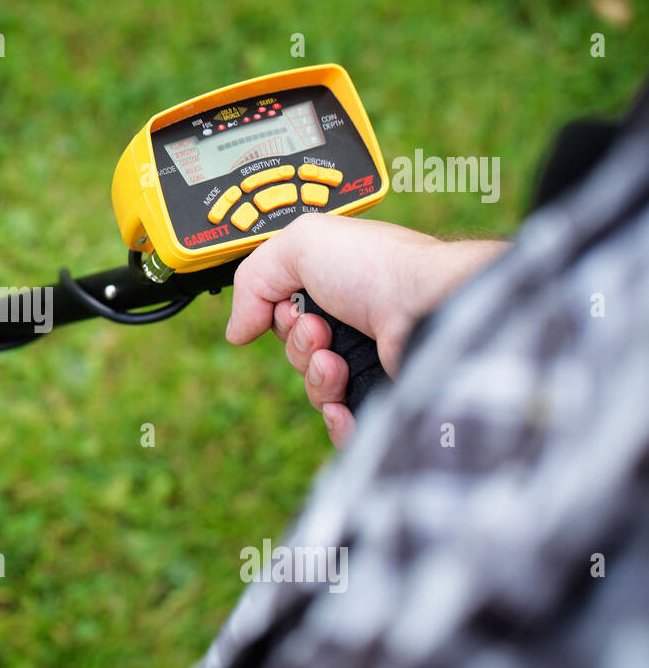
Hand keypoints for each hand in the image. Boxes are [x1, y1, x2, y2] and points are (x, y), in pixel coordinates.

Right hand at [224, 213, 507, 447]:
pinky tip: (343, 405)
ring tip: (336, 362)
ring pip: (316, 389)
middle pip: (297, 351)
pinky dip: (337, 418)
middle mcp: (356, 321)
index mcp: (338, 283)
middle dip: (298, 345)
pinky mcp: (387, 398)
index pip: (285, 312)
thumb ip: (252, 279)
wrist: (430, 308)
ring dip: (316, 377)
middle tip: (321, 329)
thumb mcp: (300, 243)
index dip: (277, 314)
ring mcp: (372, 360)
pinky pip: (343, 424)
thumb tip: (237, 331)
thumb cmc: (378, 268)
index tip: (290, 306)